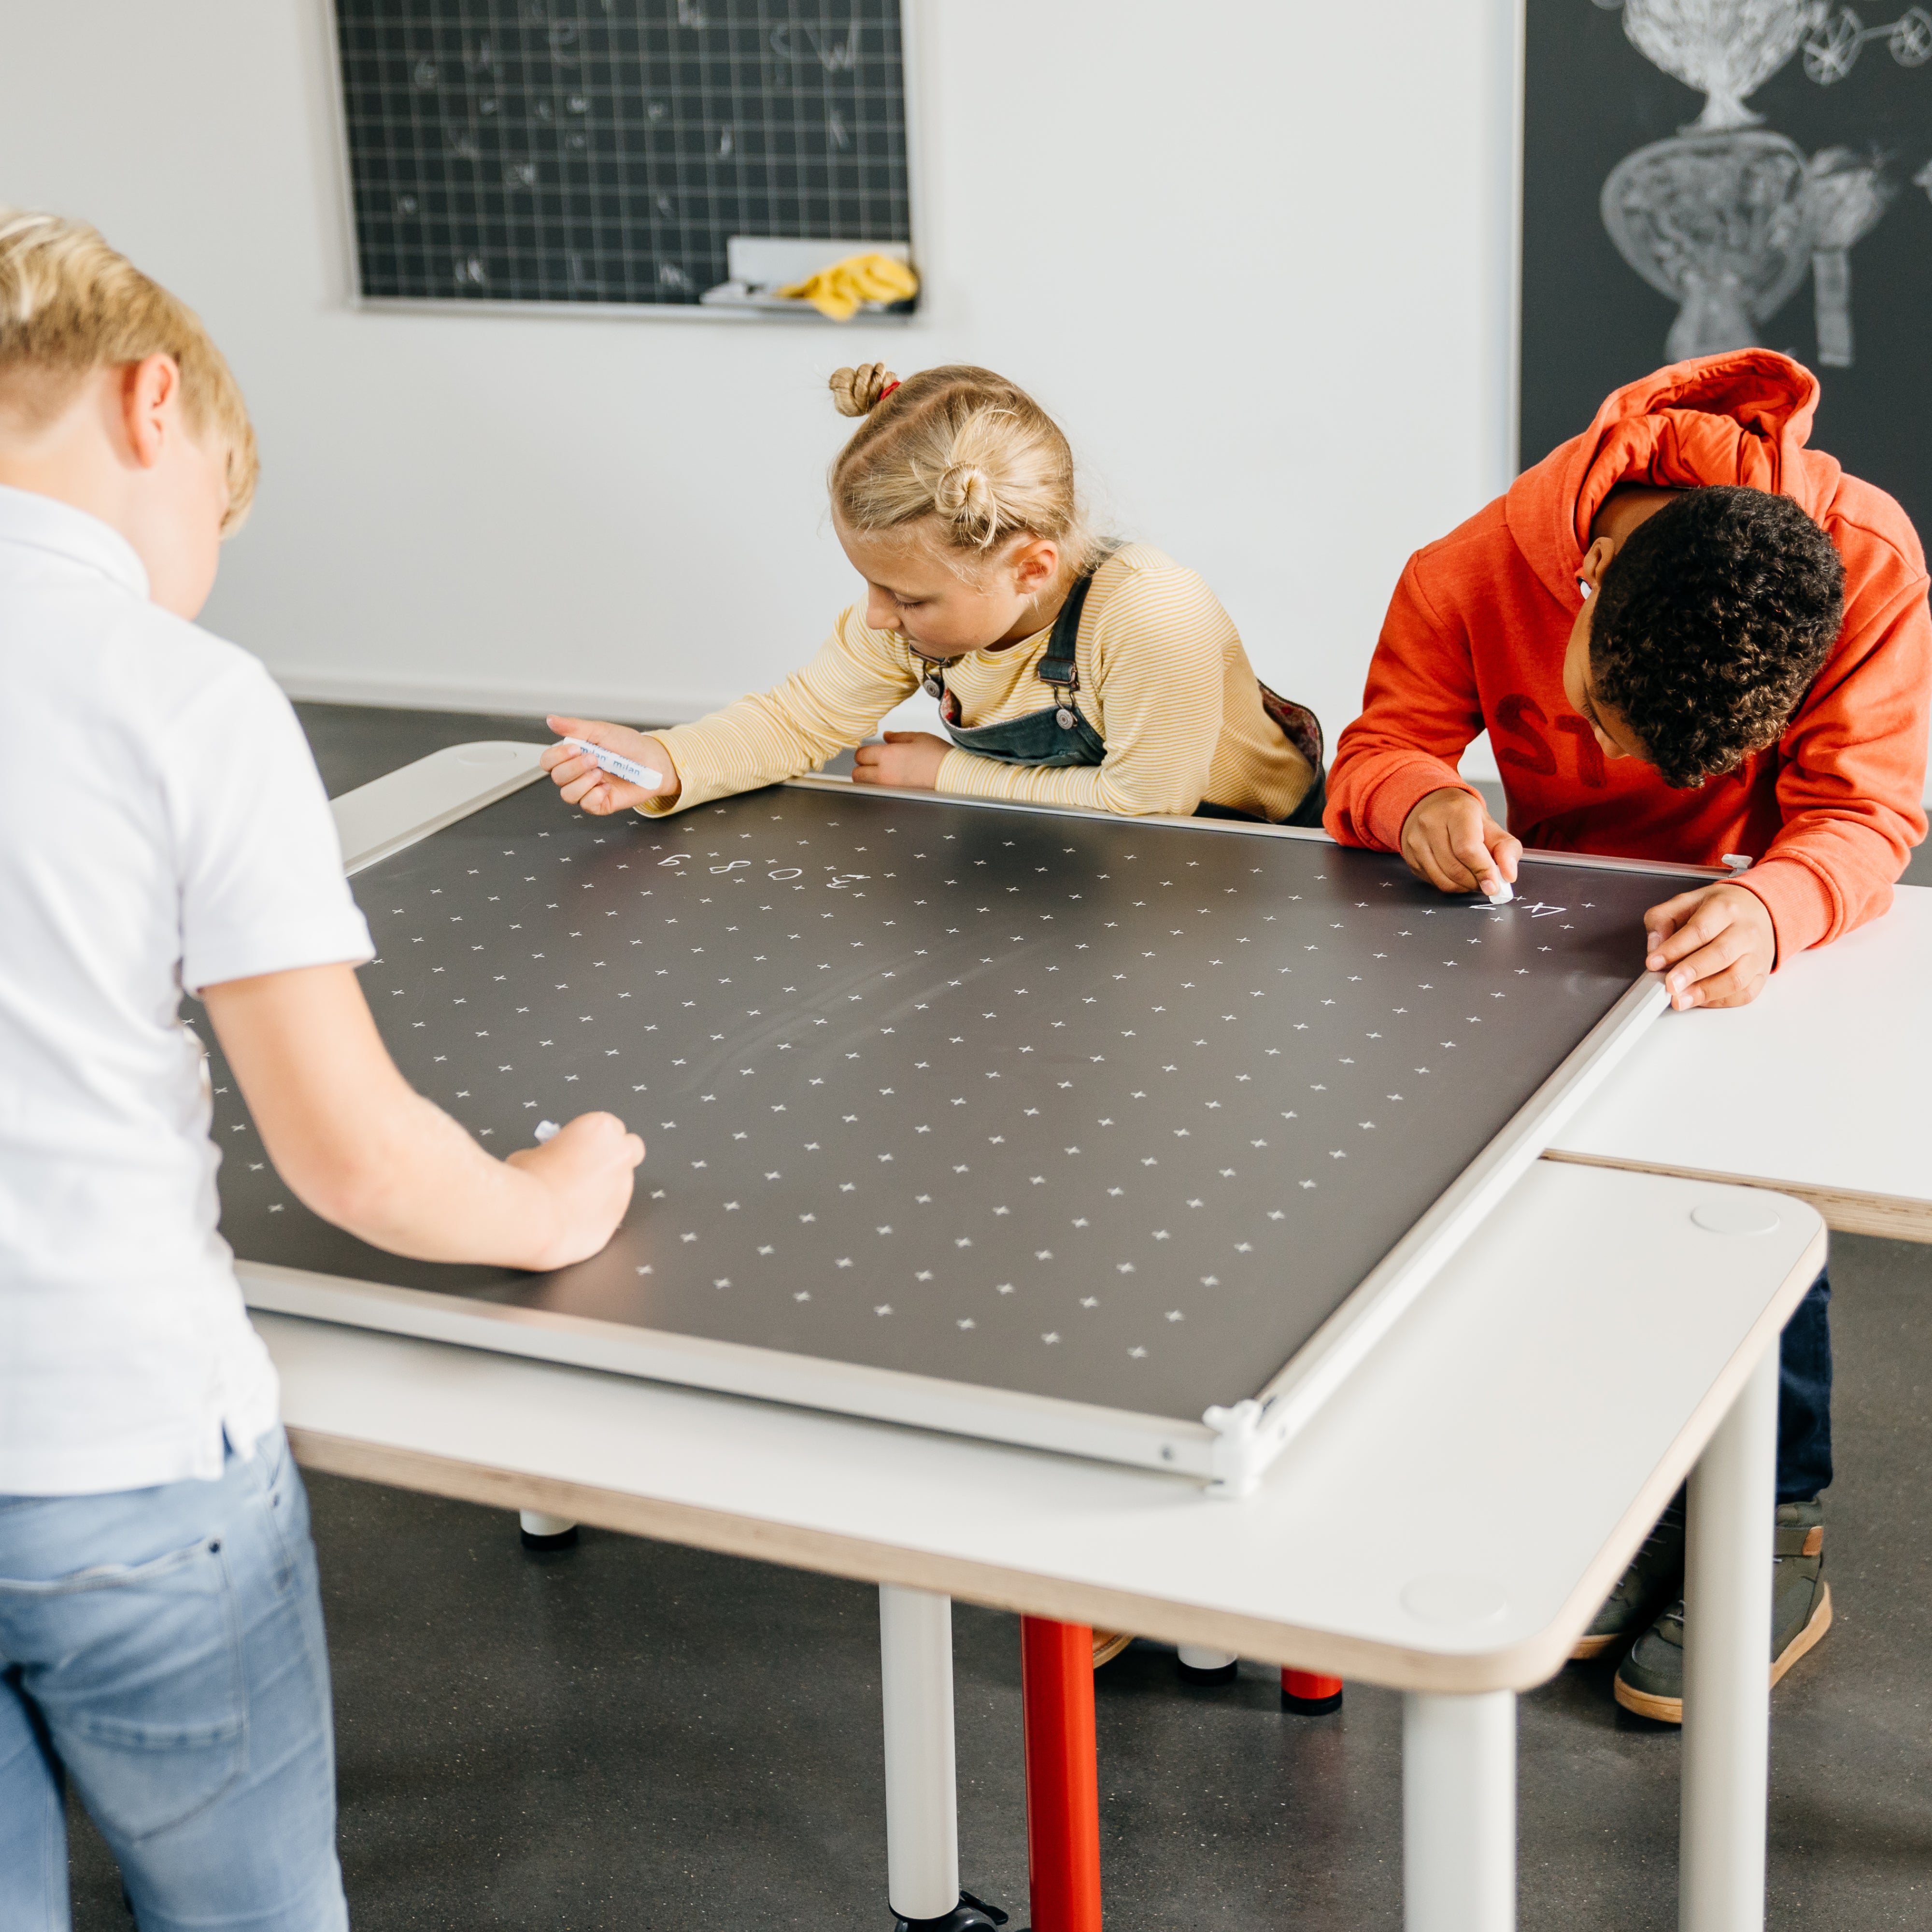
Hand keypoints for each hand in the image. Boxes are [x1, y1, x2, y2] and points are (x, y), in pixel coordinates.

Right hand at [504, 1111, 644, 1268]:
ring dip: (605, 1188)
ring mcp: (623, 1188)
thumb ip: (552, 1152)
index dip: (595, 1139)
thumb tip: (550, 1161)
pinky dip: (599, 1214)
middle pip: (631, 1149)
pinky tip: (575, 1219)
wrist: (535, 1217)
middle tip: (588, 1168)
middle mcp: (619, 1155)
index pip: (611, 1127)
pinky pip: (611, 1212)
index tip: (580, 1147)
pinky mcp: (617, 1217)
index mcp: (600, 1130)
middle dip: (614, 1157)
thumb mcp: (533, 1153)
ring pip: (622, 1184)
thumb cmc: (530, 1181)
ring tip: (574, 1199)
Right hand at [542, 715, 679, 814]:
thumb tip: (551, 720)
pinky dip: (595, 795)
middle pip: (557, 777)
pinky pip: (586, 805)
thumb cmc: (628, 745)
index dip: (556, 757)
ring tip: (600, 772)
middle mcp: (577, 774)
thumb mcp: (602, 730)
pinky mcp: (600, 803)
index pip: (548, 761)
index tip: (575, 748)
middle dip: (574, 768)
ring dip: (583, 782)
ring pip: (568, 795)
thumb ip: (575, 727)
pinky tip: (608, 786)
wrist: (652, 760)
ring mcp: (587, 790)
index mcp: (573, 756)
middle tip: (594, 758)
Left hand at [852, 730, 949, 790]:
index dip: (863, 752)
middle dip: (861, 768)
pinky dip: (879, 789)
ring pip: (865, 787)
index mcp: (888, 755)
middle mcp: (885, 773)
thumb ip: (898, 737)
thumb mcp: (918, 737)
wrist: (953, 775)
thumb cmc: (939, 756)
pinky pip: (879, 793)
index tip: (869, 752)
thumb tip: (886, 736)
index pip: (860, 755)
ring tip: (879, 775)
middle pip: (857, 774)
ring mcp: (890, 788)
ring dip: (868, 780)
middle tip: (870, 765)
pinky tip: (889, 783)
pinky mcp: (897, 798)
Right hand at [1399, 787, 1522, 896]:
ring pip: (1443, 880)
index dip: (1483, 871)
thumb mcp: (1490, 825)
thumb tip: (1509, 875)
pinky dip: (1450, 885)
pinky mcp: (1410, 857)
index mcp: (1457, 811)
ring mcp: (1416, 841)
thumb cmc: (1461, 815)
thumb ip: (1506, 849)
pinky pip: (1433, 881)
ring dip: (1464, 887)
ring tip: (1473, 878)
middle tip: (1487, 882)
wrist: (1427, 804)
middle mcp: (1431, 824)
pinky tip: (1457, 874)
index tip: (1494, 885)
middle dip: (1476, 882)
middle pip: (1456, 869)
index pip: (1468, 849)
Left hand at [1642, 881, 1775, 1009]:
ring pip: (1735, 979)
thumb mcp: (1685, 902)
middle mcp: (1746, 931)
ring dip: (1705, 992)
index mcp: (1725, 908)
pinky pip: (1744, 994)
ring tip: (1680, 999)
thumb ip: (1662, 920)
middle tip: (1669, 985)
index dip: (1675, 949)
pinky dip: (1720, 1000)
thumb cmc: (1719, 908)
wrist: (1758, 908)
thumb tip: (1654, 949)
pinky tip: (1700, 999)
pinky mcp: (1761, 974)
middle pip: (1720, 955)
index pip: (1700, 930)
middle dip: (1691, 973)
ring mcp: (1757, 954)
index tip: (1654, 963)